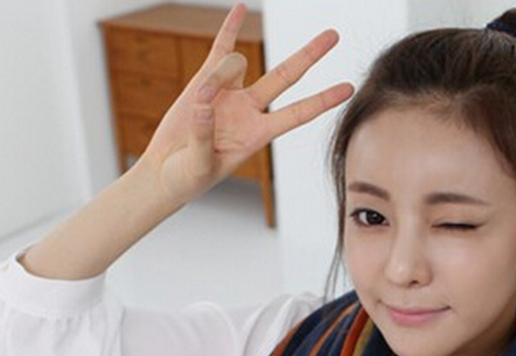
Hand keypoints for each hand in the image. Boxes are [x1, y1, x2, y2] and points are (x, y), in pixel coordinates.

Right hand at [139, 3, 353, 206]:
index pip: (296, 114)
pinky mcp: (205, 81)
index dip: (321, 101)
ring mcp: (229, 93)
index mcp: (256, 135)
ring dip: (218, 76)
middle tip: (333, 35)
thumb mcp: (198, 167)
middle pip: (286, 76)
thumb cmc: (187, 179)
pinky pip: (220, 48)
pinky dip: (229, 28)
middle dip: (309, 56)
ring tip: (198, 103)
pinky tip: (240, 8)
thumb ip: (203, 138)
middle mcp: (248, 110)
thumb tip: (205, 104)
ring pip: (236, 65)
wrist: (166, 172)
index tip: (348, 88)